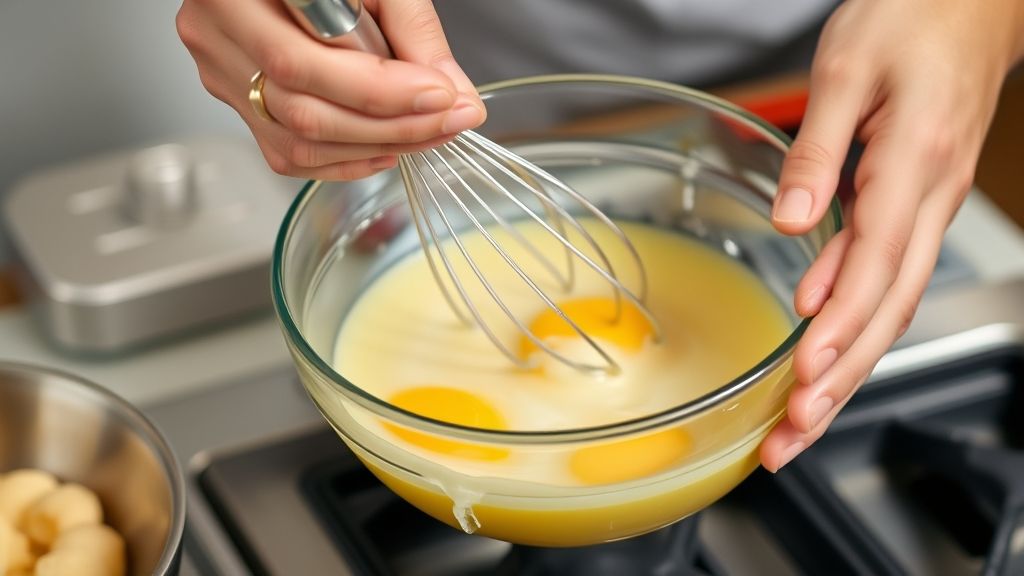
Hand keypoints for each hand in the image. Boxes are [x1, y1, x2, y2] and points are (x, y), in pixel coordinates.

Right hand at [176, 0, 484, 179]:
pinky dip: (347, 160)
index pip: (305, 62)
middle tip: (449, 120)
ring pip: (298, 141)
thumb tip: (454, 95)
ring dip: (376, 146)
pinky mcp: (237, 101)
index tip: (441, 95)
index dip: (381, 91)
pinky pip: (289, 153)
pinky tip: (386, 146)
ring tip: (429, 131)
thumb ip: (414, 29)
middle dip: (390, 126)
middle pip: (303, 111)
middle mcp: (218, 34)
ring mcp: (222, 72)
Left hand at [760, 0, 1023, 470]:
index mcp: (912, 163)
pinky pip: (889, 282)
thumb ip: (816, 150)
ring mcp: (928, 207)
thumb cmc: (911, 17)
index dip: (840, 326)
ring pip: (891, 308)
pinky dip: (856, 329)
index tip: (802, 375)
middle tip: (789, 438)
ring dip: (847, 373)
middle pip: (886, 309)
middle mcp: (928, 198)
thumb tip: (791, 223)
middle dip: (839, 382)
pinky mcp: (916, 207)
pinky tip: (824, 358)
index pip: (875, 263)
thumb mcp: (849, 67)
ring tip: (799, 424)